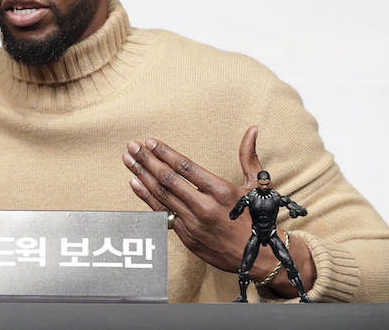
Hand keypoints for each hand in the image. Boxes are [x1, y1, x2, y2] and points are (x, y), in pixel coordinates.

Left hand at [123, 126, 314, 294]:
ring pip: (161, 195)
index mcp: (221, 192)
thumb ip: (248, 157)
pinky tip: (135, 183)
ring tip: (128, 160)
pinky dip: (146, 197)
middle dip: (147, 160)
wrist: (261, 259)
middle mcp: (204, 207)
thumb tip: (251, 129)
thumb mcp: (257, 186)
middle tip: (132, 146)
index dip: (165, 153)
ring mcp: (193, 223)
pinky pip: (162, 213)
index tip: (150, 142)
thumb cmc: (259, 219)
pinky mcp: (186, 237)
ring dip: (141, 175)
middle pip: (168, 179)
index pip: (186, 168)